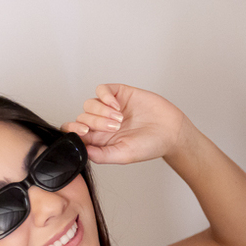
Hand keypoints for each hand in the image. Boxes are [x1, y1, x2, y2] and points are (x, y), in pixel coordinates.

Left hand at [62, 84, 191, 164]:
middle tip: (115, 127)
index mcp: (100, 139)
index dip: (73, 130)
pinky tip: (117, 105)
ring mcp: (110, 107)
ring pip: (90, 103)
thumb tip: (82, 152)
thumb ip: (102, 155)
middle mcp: (102, 123)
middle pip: (82, 117)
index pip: (76, 133)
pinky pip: (102, 90)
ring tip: (120, 118)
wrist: (172, 131)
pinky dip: (106, 96)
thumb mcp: (124, 155)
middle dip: (96, 122)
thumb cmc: (151, 146)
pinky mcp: (119, 93)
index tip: (84, 131)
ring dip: (102, 111)